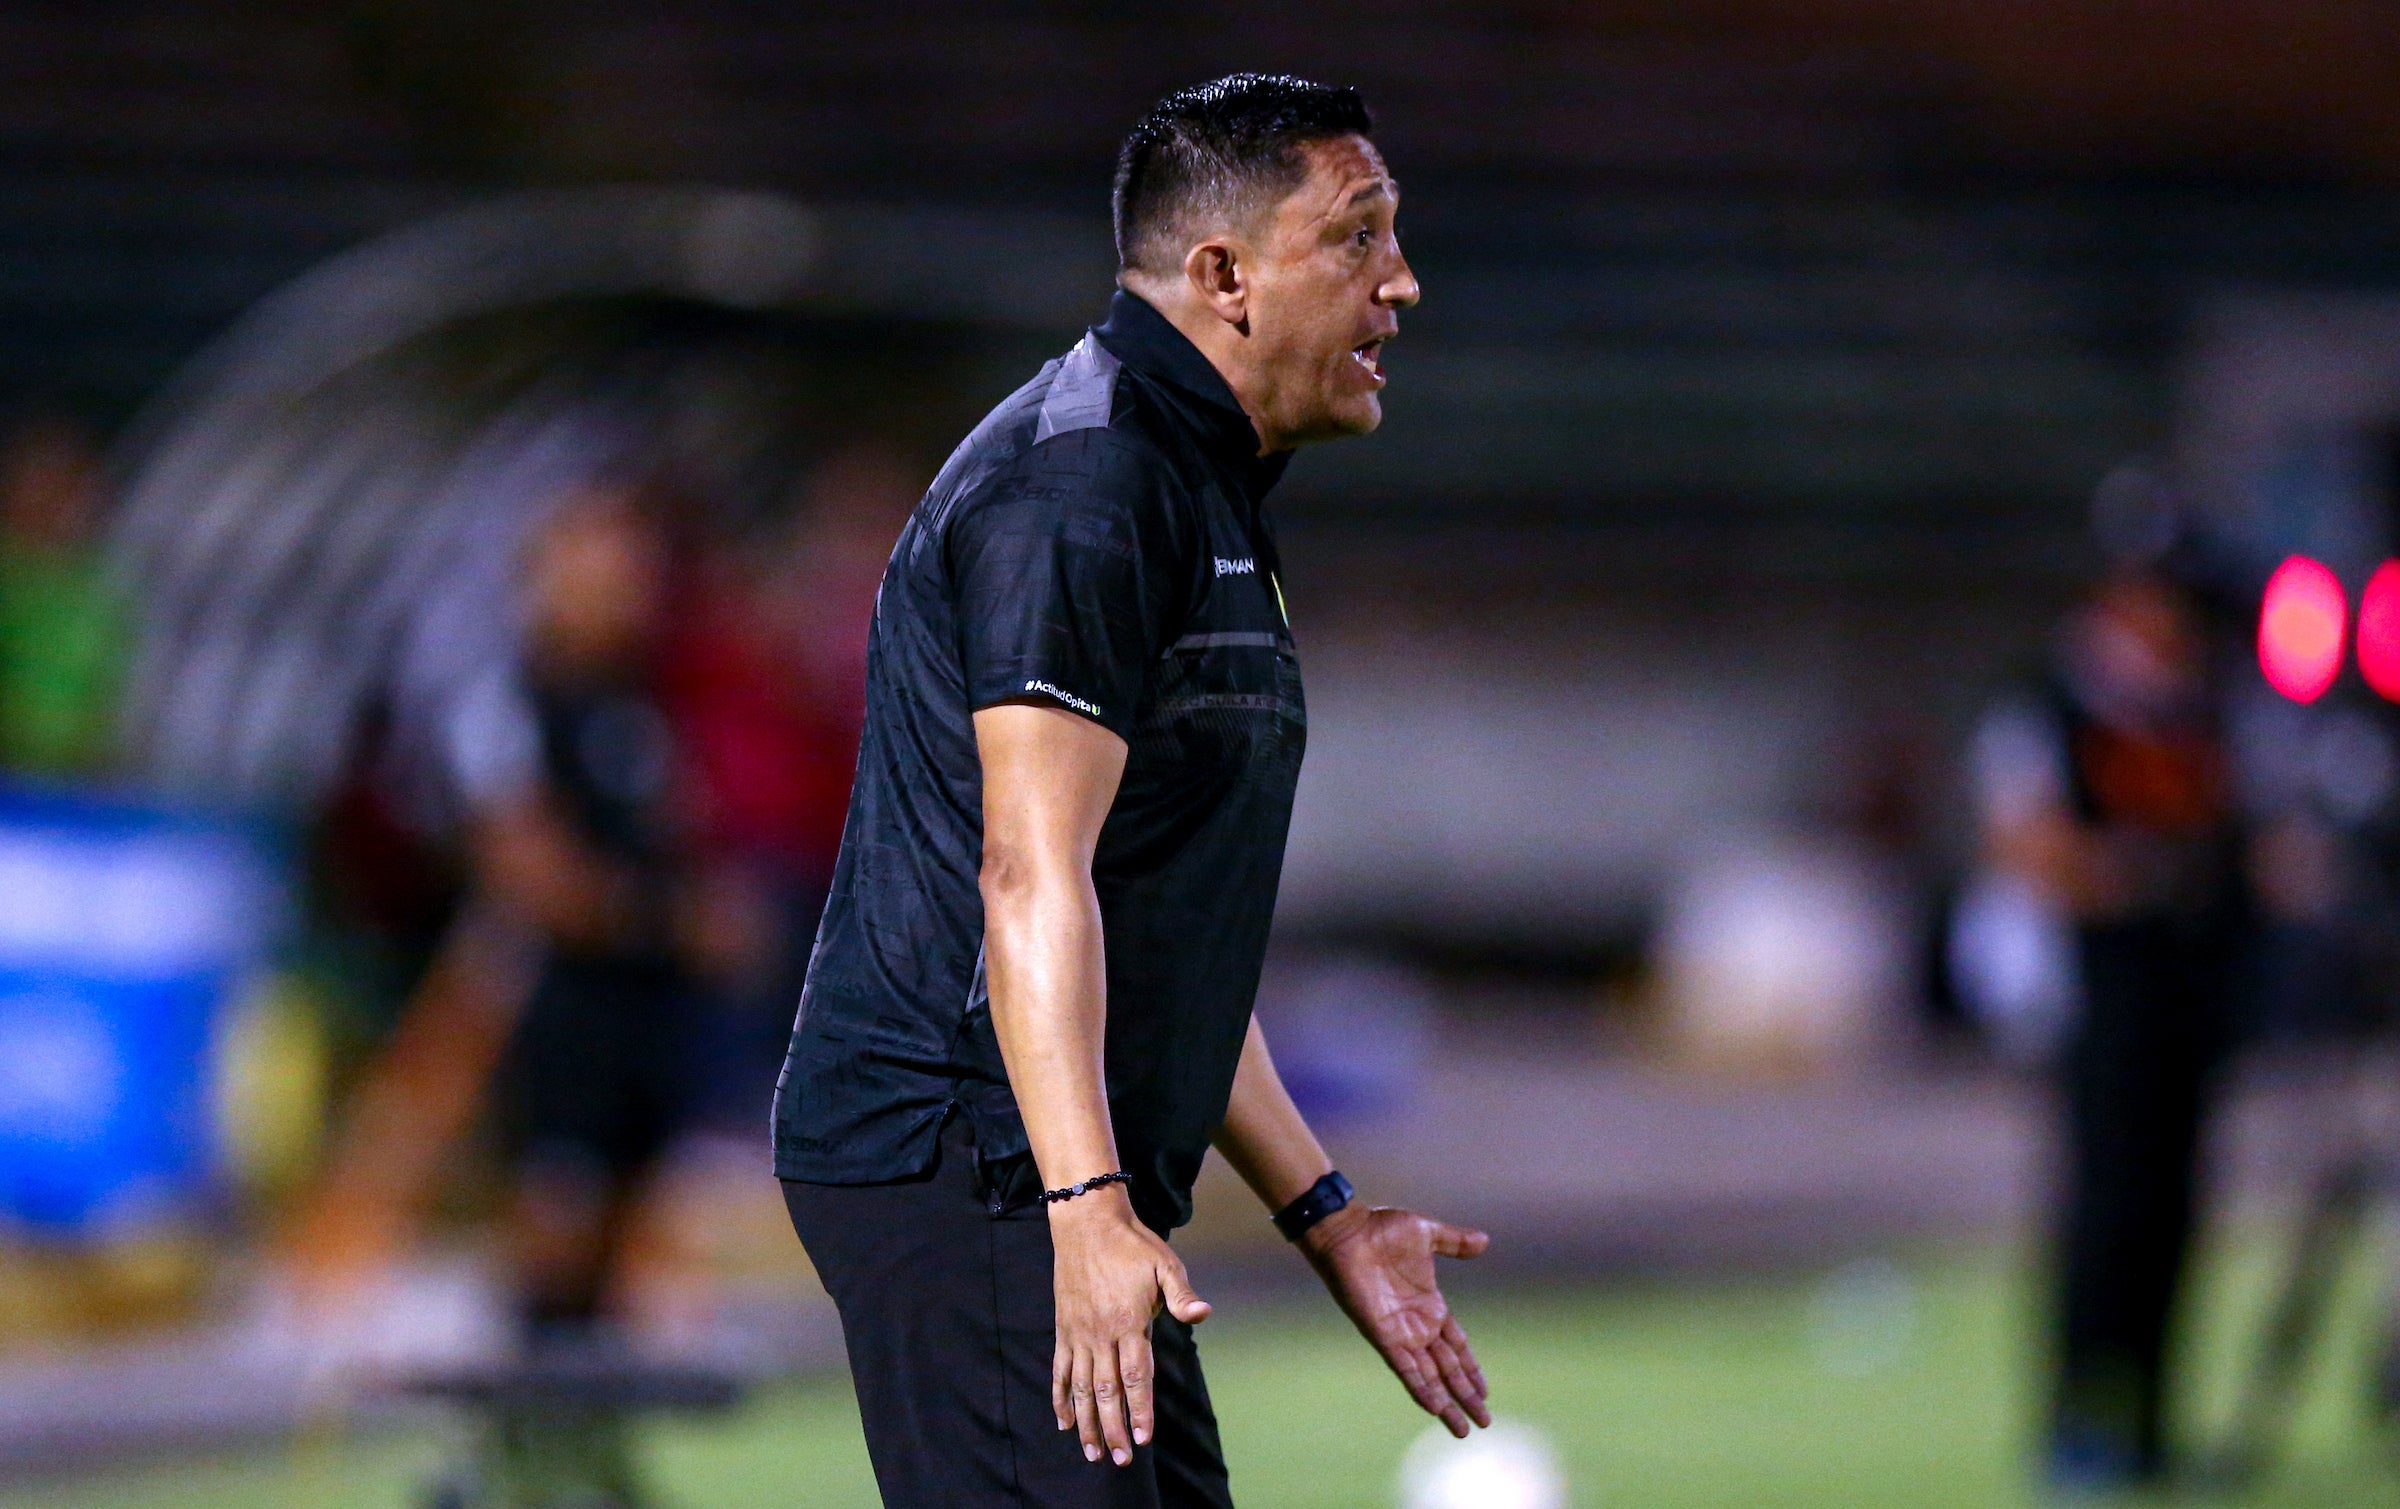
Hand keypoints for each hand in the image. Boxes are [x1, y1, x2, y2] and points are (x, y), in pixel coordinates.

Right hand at [1049, 1189, 1212, 1465]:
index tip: (1143, 1439)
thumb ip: (1182, 1295)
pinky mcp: (1063, 1329)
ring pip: (1080, 1388)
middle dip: (1114, 1428)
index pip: (1135, 1376)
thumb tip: (1202, 1314)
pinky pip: (1059, 1370)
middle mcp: (1100, 1333)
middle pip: (1106, 1391)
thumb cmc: (1132, 1245)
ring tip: (1093, 1452)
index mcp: (1128, 1322)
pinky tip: (1065, 1422)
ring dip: (1087, 1423)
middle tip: (1119, 1460)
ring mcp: (1078, 1333)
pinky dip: (1061, 1398)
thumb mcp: (1165, 1264)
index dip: (1140, 1409)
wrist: (1086, 1223)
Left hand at [1302, 1204, 1490, 1435]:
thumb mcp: (1427, 1233)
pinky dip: (1420, 1387)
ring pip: (1429, 1376)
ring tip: (1461, 1429)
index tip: (1485, 1390)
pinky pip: (1404, 1368)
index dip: (1471, 1368)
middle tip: (1484, 1422)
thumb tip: (1484, 1241)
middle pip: (1447, 1368)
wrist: (1347, 1230)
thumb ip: (1454, 1242)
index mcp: (1430, 1305)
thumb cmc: (1381, 1229)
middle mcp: (1417, 1325)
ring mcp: (1400, 1333)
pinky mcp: (1382, 1335)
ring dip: (1446, 1403)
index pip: (1457, 1346)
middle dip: (1465, 1395)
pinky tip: (1434, 1408)